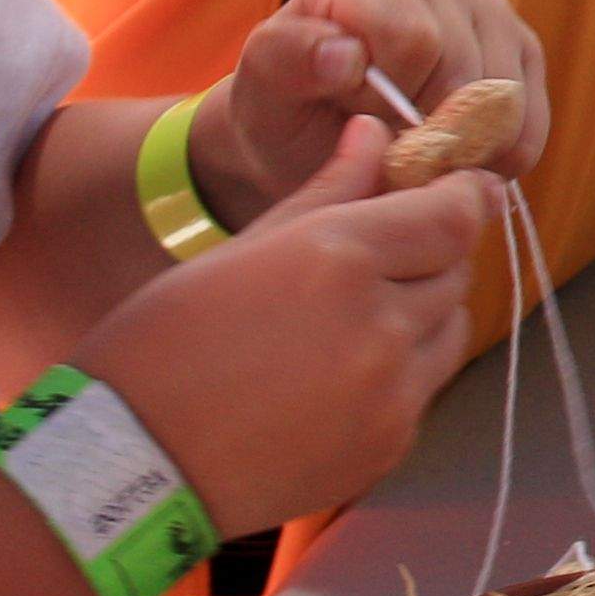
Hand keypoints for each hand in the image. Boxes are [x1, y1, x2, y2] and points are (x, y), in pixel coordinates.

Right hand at [74, 147, 494, 535]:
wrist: (130, 463)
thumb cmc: (165, 343)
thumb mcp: (243, 249)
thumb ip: (327, 188)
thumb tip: (374, 132)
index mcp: (340, 259)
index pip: (456, 214)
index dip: (464, 195)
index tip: (455, 189)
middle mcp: (380, 326)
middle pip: (457, 270)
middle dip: (432, 253)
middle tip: (383, 255)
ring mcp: (391, 395)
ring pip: (450, 330)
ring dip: (423, 314)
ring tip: (350, 320)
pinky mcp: (388, 447)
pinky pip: (424, 390)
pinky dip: (401, 374)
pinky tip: (336, 377)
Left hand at [183, 0, 548, 231]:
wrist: (315, 135)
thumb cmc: (286, 110)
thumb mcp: (266, 88)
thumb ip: (292, 59)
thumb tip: (347, 53)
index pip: (414, 38)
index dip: (390, 101)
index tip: (358, 126)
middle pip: (463, 66)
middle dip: (428, 130)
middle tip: (391, 155)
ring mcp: (484, 7)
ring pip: (504, 89)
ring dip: (467, 146)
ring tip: (423, 163)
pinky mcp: (519, 47)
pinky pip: (531, 110)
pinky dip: (503, 153)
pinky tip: (465, 164)